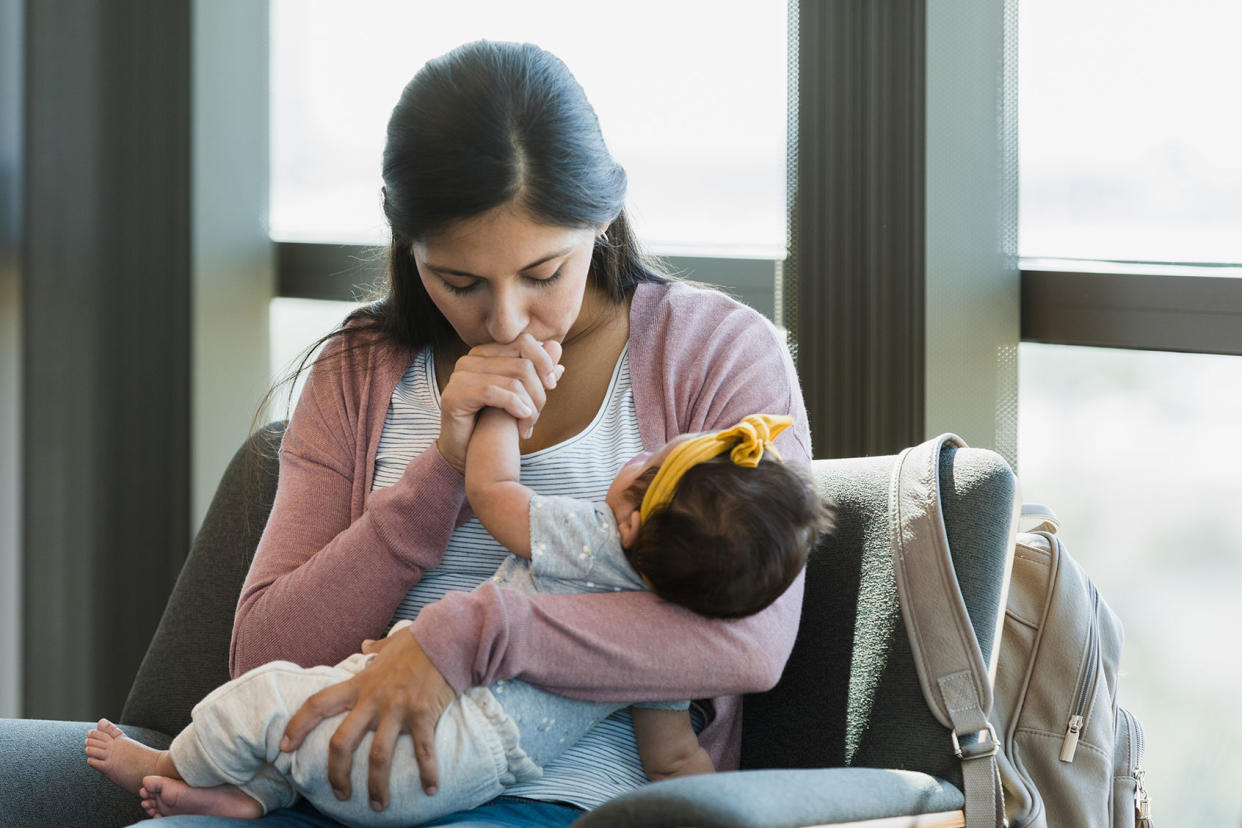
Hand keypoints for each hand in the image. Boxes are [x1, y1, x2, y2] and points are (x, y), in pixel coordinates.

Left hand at [281, 628, 456, 809]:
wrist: (448, 636)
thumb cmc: (419, 640)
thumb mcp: (391, 643)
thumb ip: (375, 650)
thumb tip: (365, 647)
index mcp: (361, 684)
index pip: (318, 704)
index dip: (298, 726)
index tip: (285, 747)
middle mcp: (374, 700)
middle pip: (342, 742)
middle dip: (337, 773)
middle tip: (340, 794)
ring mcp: (398, 709)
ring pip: (378, 756)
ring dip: (376, 786)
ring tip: (377, 805)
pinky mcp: (423, 715)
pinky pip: (422, 751)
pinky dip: (427, 772)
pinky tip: (431, 789)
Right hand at [437, 334, 562, 471]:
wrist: (464, 452)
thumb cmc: (491, 423)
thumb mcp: (520, 395)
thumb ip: (536, 370)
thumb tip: (556, 347)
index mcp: (485, 353)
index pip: (523, 342)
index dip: (543, 361)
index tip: (551, 385)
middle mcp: (470, 359)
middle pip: (522, 364)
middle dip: (538, 392)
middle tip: (536, 415)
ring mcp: (459, 376)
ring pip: (512, 382)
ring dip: (529, 407)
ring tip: (528, 426)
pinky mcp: (454, 395)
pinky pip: (493, 393)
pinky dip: (514, 406)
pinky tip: (522, 420)